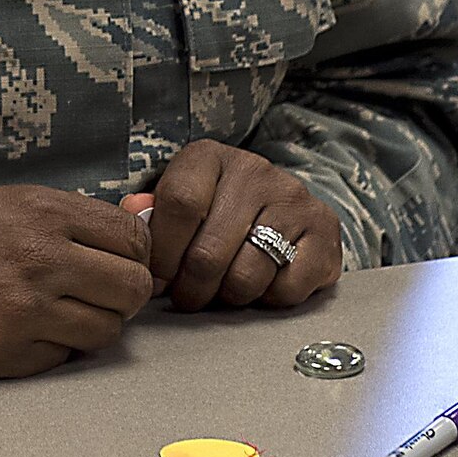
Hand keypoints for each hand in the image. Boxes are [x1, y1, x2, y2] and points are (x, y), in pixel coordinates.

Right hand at [0, 186, 153, 379]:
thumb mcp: (7, 203)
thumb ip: (70, 219)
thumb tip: (134, 229)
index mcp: (44, 213)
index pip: (133, 239)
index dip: (134, 254)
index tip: (119, 260)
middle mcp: (42, 260)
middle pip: (132, 288)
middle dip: (125, 293)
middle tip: (100, 292)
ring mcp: (27, 311)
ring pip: (108, 329)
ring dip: (95, 323)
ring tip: (64, 312)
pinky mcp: (10, 353)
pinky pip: (66, 357)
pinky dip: (58, 347)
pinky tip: (31, 330)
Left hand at [120, 141, 341, 311]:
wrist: (281, 205)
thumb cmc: (215, 209)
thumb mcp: (178, 200)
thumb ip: (150, 212)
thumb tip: (131, 213)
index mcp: (209, 157)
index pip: (179, 204)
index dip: (161, 253)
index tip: (155, 279)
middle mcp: (255, 170)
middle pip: (209, 252)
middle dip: (190, 289)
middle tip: (186, 299)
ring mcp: (294, 199)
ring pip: (246, 277)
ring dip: (228, 298)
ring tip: (222, 290)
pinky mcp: (325, 232)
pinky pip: (287, 290)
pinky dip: (269, 300)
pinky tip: (261, 283)